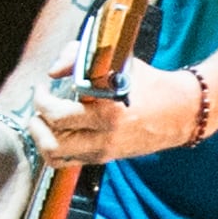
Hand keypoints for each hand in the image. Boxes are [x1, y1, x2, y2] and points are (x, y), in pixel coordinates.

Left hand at [32, 54, 200, 166]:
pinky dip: (54, 148)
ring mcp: (104, 151)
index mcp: (108, 111)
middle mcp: (105, 136)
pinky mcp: (105, 159)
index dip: (41, 101)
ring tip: (43, 121)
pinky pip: (67, 162)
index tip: (43, 88)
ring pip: (55, 158)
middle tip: (39, 106)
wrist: (180, 112)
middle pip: (52, 142)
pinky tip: (56, 131)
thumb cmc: (148, 83)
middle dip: (37, 123)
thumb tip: (53, 71)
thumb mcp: (119, 61)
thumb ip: (81, 56)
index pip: (59, 115)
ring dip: (41, 139)